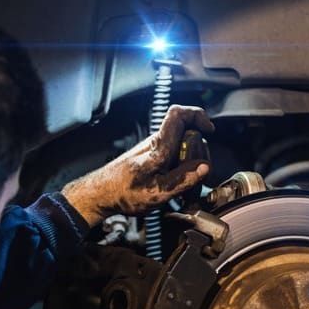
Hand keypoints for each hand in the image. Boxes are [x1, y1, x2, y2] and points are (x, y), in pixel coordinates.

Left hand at [62, 105, 214, 226]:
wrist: (100, 194)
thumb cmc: (122, 193)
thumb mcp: (157, 193)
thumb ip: (182, 179)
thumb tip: (203, 168)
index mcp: (159, 147)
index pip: (178, 115)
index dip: (197, 114)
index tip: (209, 129)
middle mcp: (155, 143)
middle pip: (186, 131)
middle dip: (198, 148)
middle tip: (199, 168)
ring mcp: (152, 148)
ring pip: (179, 143)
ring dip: (189, 158)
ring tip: (187, 180)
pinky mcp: (150, 156)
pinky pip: (171, 153)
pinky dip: (179, 164)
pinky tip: (176, 181)